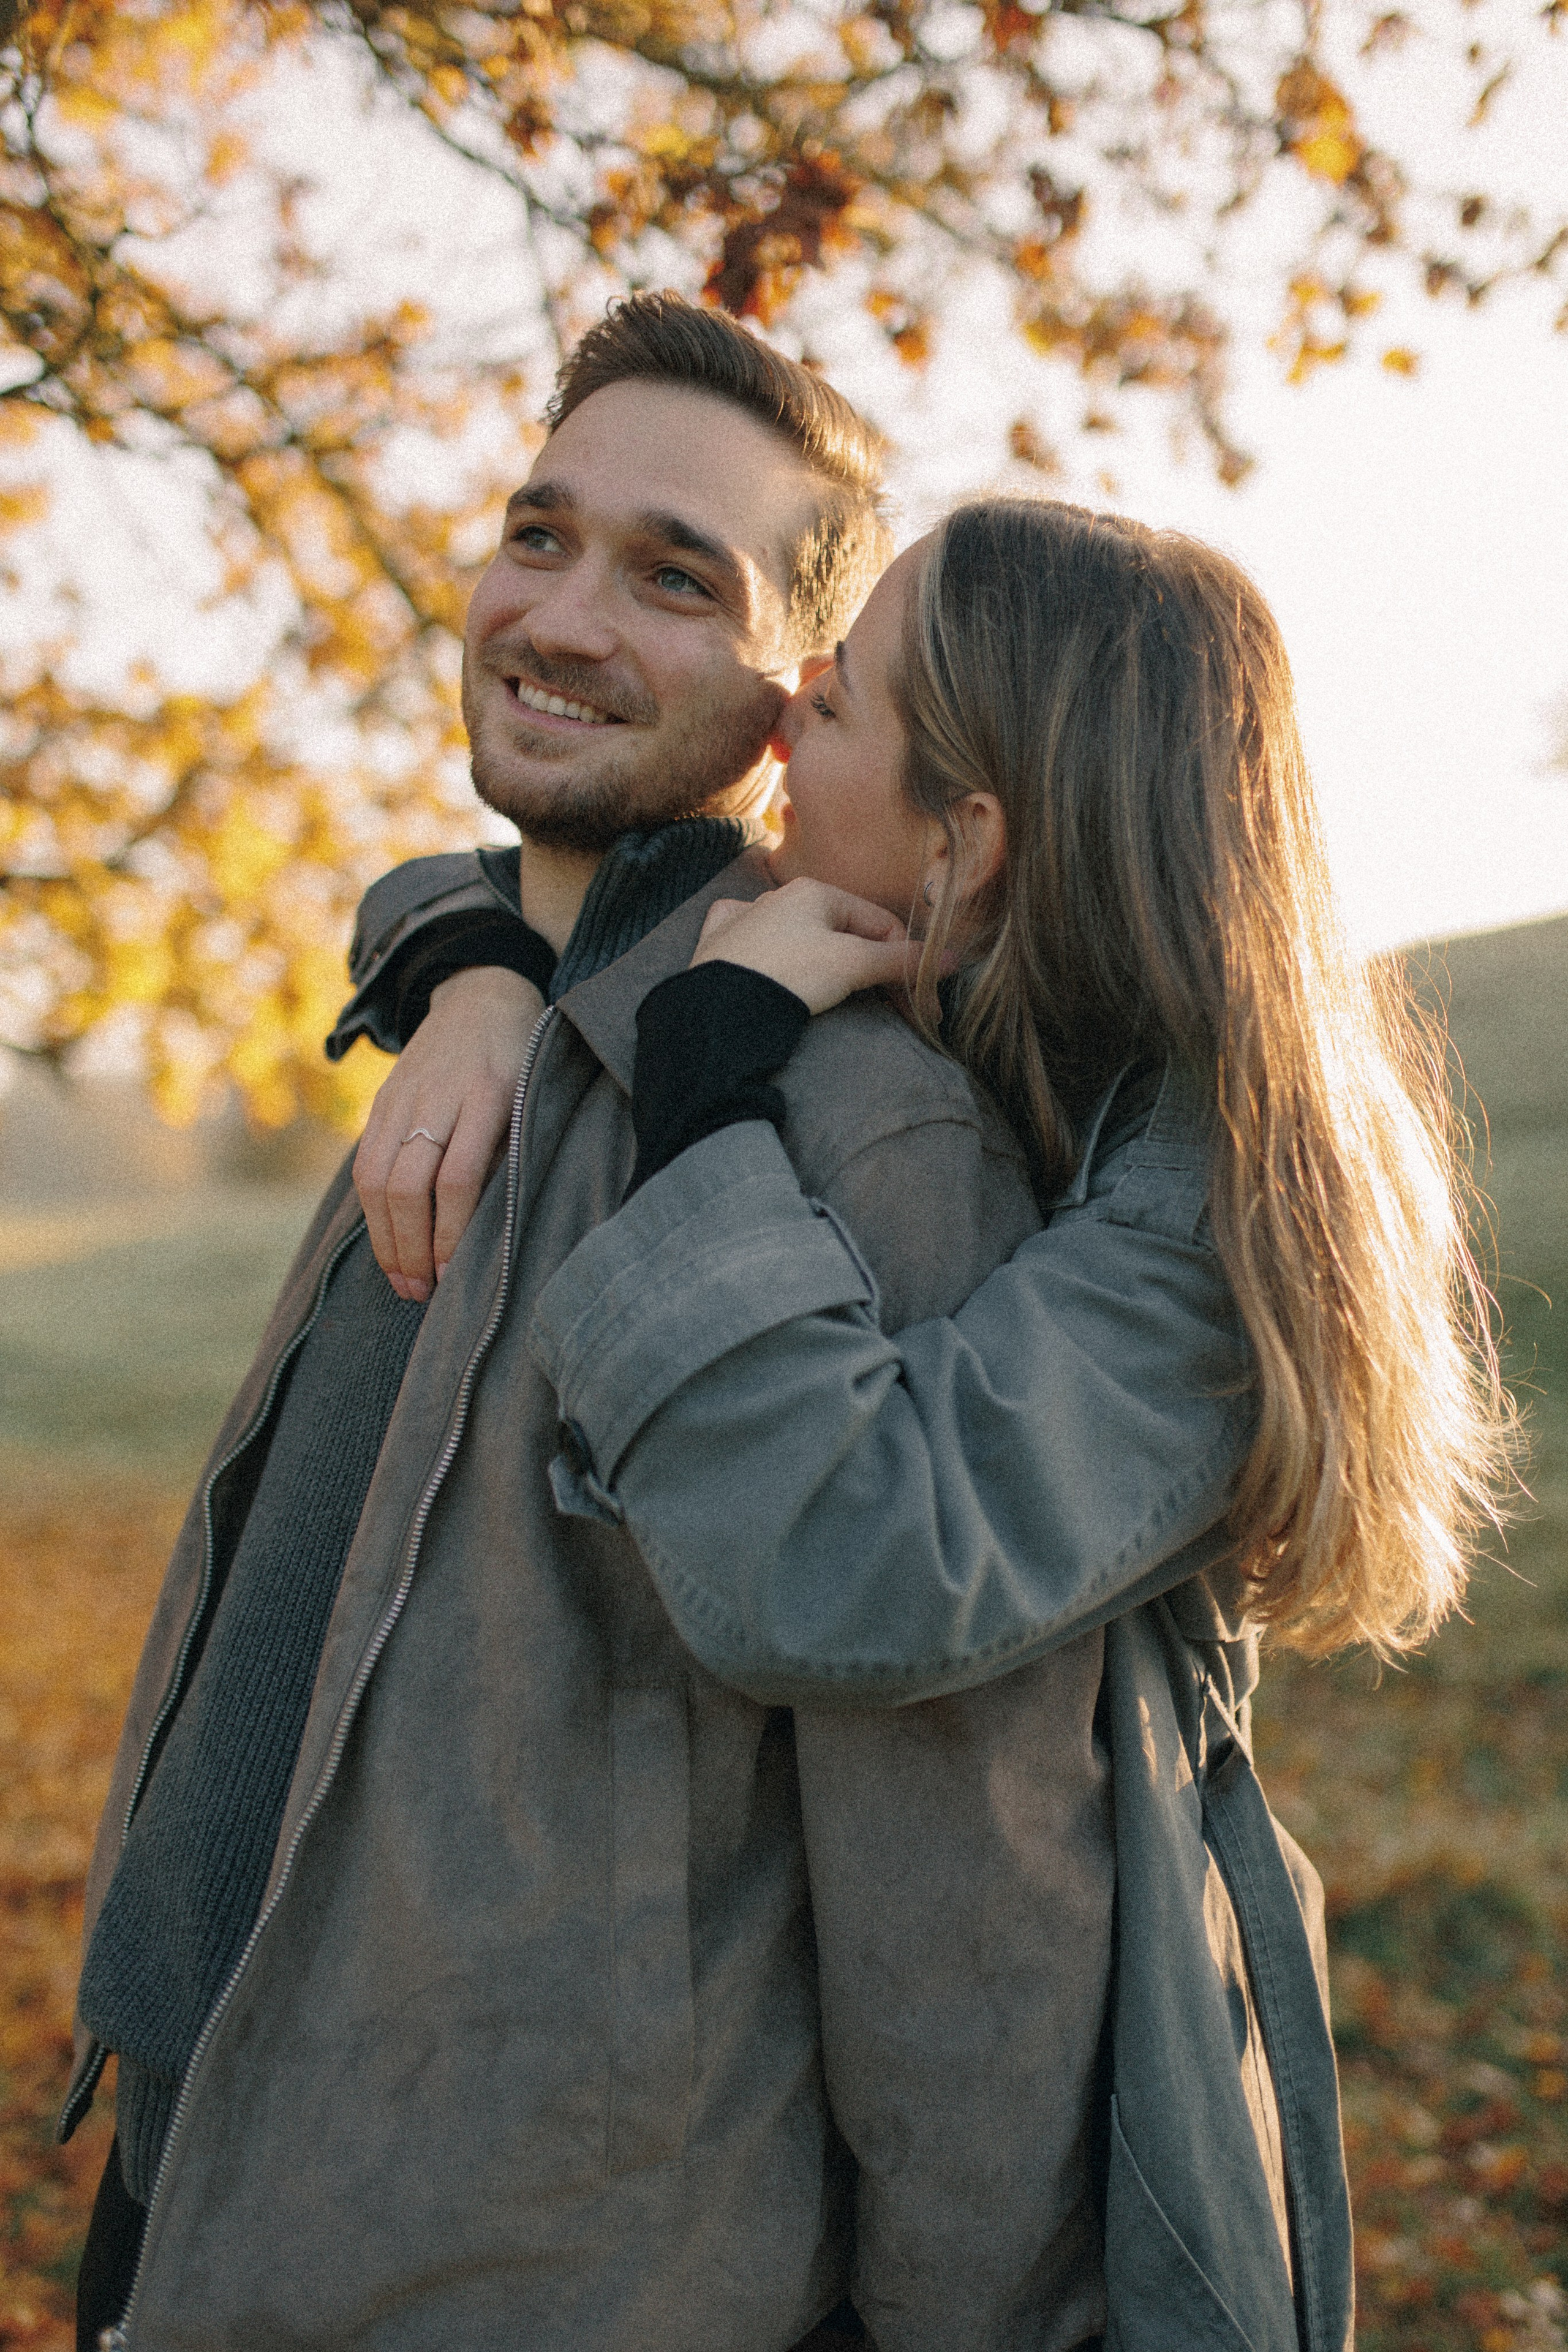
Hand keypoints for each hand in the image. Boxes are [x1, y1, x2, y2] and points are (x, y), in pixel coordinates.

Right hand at [353, 966, 544, 1300]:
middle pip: (409, 1184)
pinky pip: (366, 1164)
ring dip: (386, 1239)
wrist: (483, 995)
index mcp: (489, 1095)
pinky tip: (388, 1242)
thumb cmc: (524, 1059)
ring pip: (377, 1179)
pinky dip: (373, 1211)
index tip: (456, 1275)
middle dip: (412, 1247)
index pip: (458, 1178)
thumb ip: (515, 1153)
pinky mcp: (383, 1102)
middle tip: (424, 1292)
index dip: (452, 1233)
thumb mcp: (535, 1097)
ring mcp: (404, 1098)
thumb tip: (499, 1233)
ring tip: (403, 1282)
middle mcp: (440, 1096)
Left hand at [691, 878, 913, 1014]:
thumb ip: (902, 961)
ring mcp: (743, 920)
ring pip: (798, 935)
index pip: (878, 923)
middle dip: (867, 966)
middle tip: (885, 1005)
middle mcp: (776, 897)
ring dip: (823, 962)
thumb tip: (952, 960)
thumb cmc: (790, 976)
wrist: (720, 1010)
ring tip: (833, 995)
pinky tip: (771, 967)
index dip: (905, 962)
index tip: (918, 1000)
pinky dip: (769, 955)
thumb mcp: (853, 966)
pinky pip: (752, 943)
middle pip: (841, 932)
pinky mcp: (717, 947)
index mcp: (813, 891)